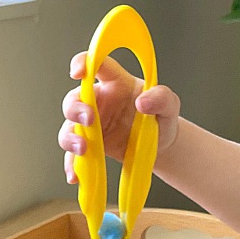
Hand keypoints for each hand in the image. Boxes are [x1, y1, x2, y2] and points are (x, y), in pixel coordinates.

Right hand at [59, 52, 180, 183]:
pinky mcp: (90, 145)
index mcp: (116, 83)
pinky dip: (73, 165)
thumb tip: (143, 101)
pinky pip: (74, 154)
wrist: (161, 146)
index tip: (78, 72)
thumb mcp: (169, 105)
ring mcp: (92, 124)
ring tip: (83, 150)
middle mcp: (99, 101)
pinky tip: (76, 175)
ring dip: (70, 138)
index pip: (96, 64)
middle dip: (76, 108)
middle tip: (88, 120)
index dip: (83, 62)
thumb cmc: (161, 118)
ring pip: (69, 127)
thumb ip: (161, 97)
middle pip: (75, 98)